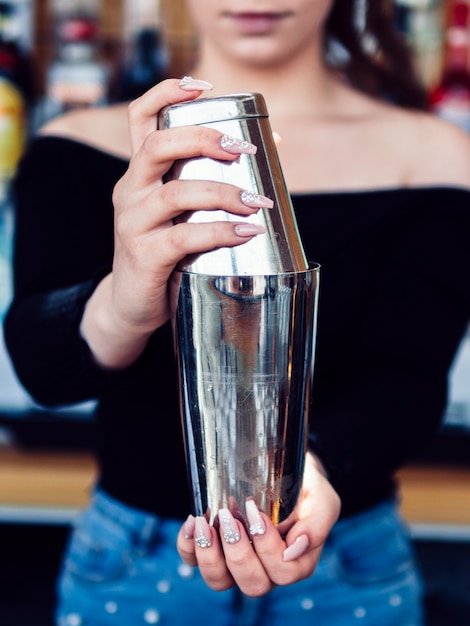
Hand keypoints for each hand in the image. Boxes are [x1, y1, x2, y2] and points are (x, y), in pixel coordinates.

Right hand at [80, 78, 269, 367]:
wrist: (131, 305)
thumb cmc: (166, 254)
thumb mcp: (180, 214)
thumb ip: (208, 185)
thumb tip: (270, 151)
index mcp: (140, 174)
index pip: (141, 118)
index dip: (167, 93)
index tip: (203, 86)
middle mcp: (130, 191)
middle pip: (159, 145)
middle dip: (205, 138)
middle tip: (244, 148)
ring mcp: (133, 223)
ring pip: (176, 192)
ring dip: (223, 192)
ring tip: (257, 202)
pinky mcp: (143, 255)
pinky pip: (184, 236)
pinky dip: (220, 231)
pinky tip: (245, 232)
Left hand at [176, 453, 340, 596]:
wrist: (284, 468)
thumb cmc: (306, 488)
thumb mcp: (322, 500)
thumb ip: (317, 524)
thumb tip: (295, 547)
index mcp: (296, 562)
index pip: (283, 573)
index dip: (268, 549)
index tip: (257, 513)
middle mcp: (266, 569)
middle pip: (252, 584)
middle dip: (238, 554)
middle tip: (230, 517)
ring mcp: (238, 563)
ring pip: (220, 581)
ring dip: (209, 555)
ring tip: (204, 524)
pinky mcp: (215, 549)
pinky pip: (194, 562)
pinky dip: (188, 546)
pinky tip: (193, 522)